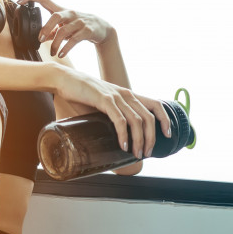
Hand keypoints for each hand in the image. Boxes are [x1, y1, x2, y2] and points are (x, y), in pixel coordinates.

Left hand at [18, 0, 112, 58]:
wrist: (102, 28)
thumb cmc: (80, 26)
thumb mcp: (65, 27)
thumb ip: (53, 31)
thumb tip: (42, 38)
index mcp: (61, 11)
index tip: (20, 0)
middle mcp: (69, 14)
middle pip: (55, 16)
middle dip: (46, 28)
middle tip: (40, 39)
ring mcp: (79, 22)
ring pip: (64, 31)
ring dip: (56, 43)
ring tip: (53, 52)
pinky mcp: (87, 30)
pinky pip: (74, 40)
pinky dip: (66, 48)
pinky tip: (61, 54)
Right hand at [54, 67, 171, 159]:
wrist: (65, 80)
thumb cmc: (84, 95)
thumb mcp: (105, 104)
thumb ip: (113, 115)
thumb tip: (118, 137)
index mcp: (129, 95)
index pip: (156, 105)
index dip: (165, 120)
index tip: (167, 135)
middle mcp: (126, 94)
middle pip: (149, 118)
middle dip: (151, 138)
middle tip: (146, 153)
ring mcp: (116, 97)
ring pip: (137, 121)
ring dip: (139, 140)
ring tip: (136, 154)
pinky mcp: (104, 100)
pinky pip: (119, 120)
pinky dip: (124, 134)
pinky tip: (123, 145)